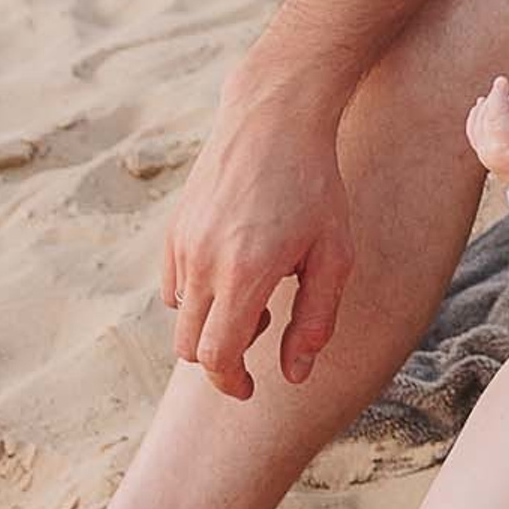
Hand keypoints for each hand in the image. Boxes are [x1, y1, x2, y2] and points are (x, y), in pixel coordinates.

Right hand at [163, 77, 354, 400]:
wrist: (274, 118)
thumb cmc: (316, 185)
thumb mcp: (335, 254)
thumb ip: (316, 320)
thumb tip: (294, 375)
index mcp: (245, 273)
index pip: (217, 357)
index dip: (231, 383)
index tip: (251, 389)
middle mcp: (203, 262)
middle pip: (190, 346)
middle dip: (222, 358)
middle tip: (264, 337)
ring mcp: (182, 244)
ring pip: (183, 314)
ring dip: (214, 322)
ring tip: (261, 289)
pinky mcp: (174, 228)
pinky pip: (173, 284)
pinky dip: (197, 295)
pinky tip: (236, 269)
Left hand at [466, 76, 508, 182]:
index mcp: (503, 150)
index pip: (495, 117)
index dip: (497, 96)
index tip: (502, 81)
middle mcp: (487, 151)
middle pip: (485, 114)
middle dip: (503, 100)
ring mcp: (482, 151)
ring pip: (477, 118)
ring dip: (495, 105)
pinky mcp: (481, 148)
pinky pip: (474, 125)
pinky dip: (483, 111)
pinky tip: (495, 105)